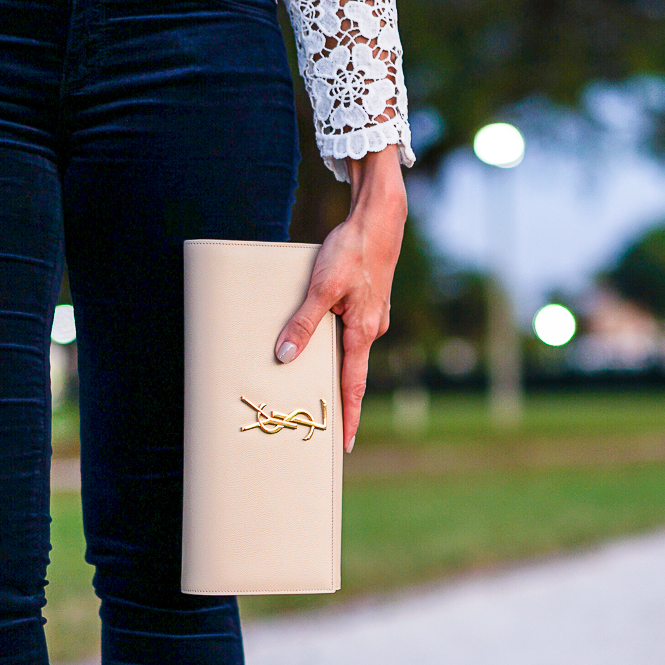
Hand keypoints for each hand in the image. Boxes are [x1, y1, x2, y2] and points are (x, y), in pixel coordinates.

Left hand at [275, 143, 407, 452]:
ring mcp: (373, 316)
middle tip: (324, 422)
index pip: (353, 386)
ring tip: (311, 375)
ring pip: (349, 348)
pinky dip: (336, 338)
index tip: (345, 444)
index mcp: (363, 332)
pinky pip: (350, 329)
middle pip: (351, 371)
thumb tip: (284, 355)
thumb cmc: (352, 251)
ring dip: (332, 362)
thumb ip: (302, 323)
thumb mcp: (321, 287)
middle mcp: (372, 329)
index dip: (348, 417)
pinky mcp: (369, 303)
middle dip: (338, 397)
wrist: (380, 220)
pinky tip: (321, 330)